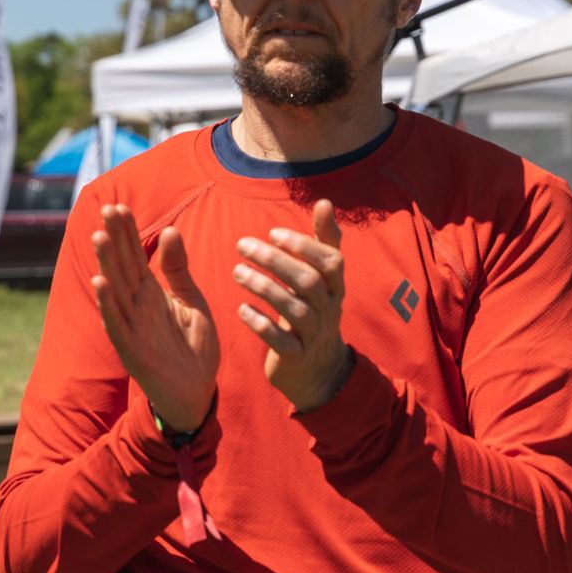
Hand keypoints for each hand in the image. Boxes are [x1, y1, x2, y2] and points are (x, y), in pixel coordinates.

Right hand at [89, 204, 218, 431]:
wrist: (197, 393)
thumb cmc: (194, 349)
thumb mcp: (192, 301)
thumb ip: (179, 269)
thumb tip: (170, 230)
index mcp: (151, 293)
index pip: (135, 257)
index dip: (127, 233)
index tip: (119, 206)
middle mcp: (137, 306)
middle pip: (122, 266)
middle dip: (115, 239)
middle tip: (107, 208)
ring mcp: (131, 326)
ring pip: (115, 289)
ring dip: (106, 263)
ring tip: (99, 236)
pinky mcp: (131, 349)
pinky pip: (116, 323)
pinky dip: (108, 303)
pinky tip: (100, 282)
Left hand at [233, 199, 352, 411]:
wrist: (317, 370)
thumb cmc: (314, 312)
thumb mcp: (322, 279)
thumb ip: (322, 242)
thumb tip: (325, 202)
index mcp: (335, 287)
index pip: (329, 261)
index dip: (303, 246)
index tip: (272, 233)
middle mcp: (328, 309)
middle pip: (308, 281)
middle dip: (276, 261)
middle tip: (243, 245)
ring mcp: (313, 335)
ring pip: (294, 309)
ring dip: (264, 287)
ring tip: (236, 272)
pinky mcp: (295, 357)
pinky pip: (280, 341)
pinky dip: (260, 324)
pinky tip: (241, 309)